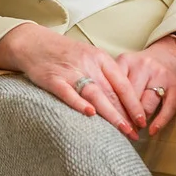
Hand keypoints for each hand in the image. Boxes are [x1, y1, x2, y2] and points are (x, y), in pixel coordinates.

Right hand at [0, 23, 145, 139]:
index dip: (134, 104)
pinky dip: (79, 103)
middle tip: (136, 133)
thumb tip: (123, 102)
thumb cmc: (63, 53)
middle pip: (111, 92)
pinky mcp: (53, 79)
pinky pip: (68, 93)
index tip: (143, 121)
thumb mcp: (88, 56)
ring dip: (111, 114)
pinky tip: (90, 114)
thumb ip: (104, 75)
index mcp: (99, 57)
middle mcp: (87, 63)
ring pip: (95, 94)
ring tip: (124, 130)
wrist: (32, 42)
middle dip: (126, 115)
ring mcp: (70, 71)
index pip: (122, 83)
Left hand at [115, 35, 175, 134]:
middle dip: (125, 115)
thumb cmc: (144, 64)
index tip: (107, 119)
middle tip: (121, 128)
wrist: (172, 52)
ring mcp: (161, 76)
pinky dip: (159, 121)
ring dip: (140, 119)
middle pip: (130, 97)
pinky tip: (152, 130)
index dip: (110, 106)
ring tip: (135, 129)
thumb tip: (102, 106)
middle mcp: (143, 67)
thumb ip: (115, 81)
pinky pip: (168, 107)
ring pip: (147, 104)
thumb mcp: (126, 65)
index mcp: (127, 61)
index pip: (114, 87)